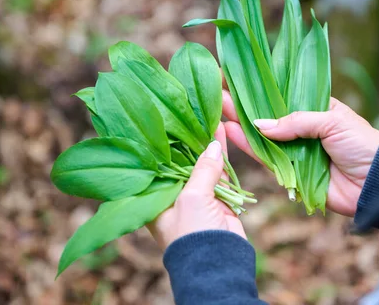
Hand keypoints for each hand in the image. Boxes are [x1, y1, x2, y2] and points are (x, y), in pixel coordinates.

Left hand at [148, 122, 246, 249]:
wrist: (219, 264)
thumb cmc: (192, 233)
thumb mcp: (191, 198)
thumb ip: (202, 170)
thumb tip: (213, 145)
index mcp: (155, 198)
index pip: (155, 165)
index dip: (162, 143)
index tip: (166, 120)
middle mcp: (172, 195)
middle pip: (179, 162)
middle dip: (187, 141)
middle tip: (193, 113)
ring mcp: (195, 197)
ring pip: (200, 165)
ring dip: (207, 145)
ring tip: (211, 118)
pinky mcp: (216, 199)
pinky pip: (218, 173)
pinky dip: (222, 157)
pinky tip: (223, 136)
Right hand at [223, 92, 378, 216]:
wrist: (375, 183)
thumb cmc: (361, 144)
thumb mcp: (331, 121)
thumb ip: (295, 121)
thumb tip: (259, 125)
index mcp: (315, 108)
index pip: (283, 95)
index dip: (262, 89)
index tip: (238, 79)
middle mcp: (302, 128)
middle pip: (268, 116)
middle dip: (244, 105)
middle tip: (218, 94)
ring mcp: (295, 150)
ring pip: (263, 137)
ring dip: (241, 125)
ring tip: (217, 110)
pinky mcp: (291, 173)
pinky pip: (267, 159)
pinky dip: (249, 148)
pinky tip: (230, 133)